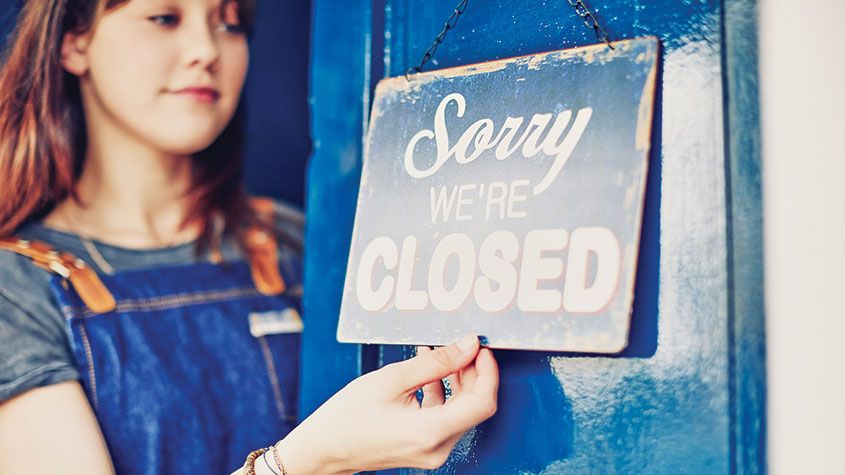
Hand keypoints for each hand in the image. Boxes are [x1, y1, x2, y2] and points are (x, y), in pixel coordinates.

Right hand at [275, 334, 497, 473]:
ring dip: (457, 381)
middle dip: (472, 373)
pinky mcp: (425, 448)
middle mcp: (437, 447)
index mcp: (431, 431)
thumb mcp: (392, 379)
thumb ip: (436, 362)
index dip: (487, 372)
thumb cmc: (349, 416)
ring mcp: (432, 451)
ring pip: (462, 411)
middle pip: (475, 406)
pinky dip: (443, 394)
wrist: (324, 449)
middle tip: (461, 347)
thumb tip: (467, 346)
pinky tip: (426, 373)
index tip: (481, 349)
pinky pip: (445, 418)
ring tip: (440, 355)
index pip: (483, 402)